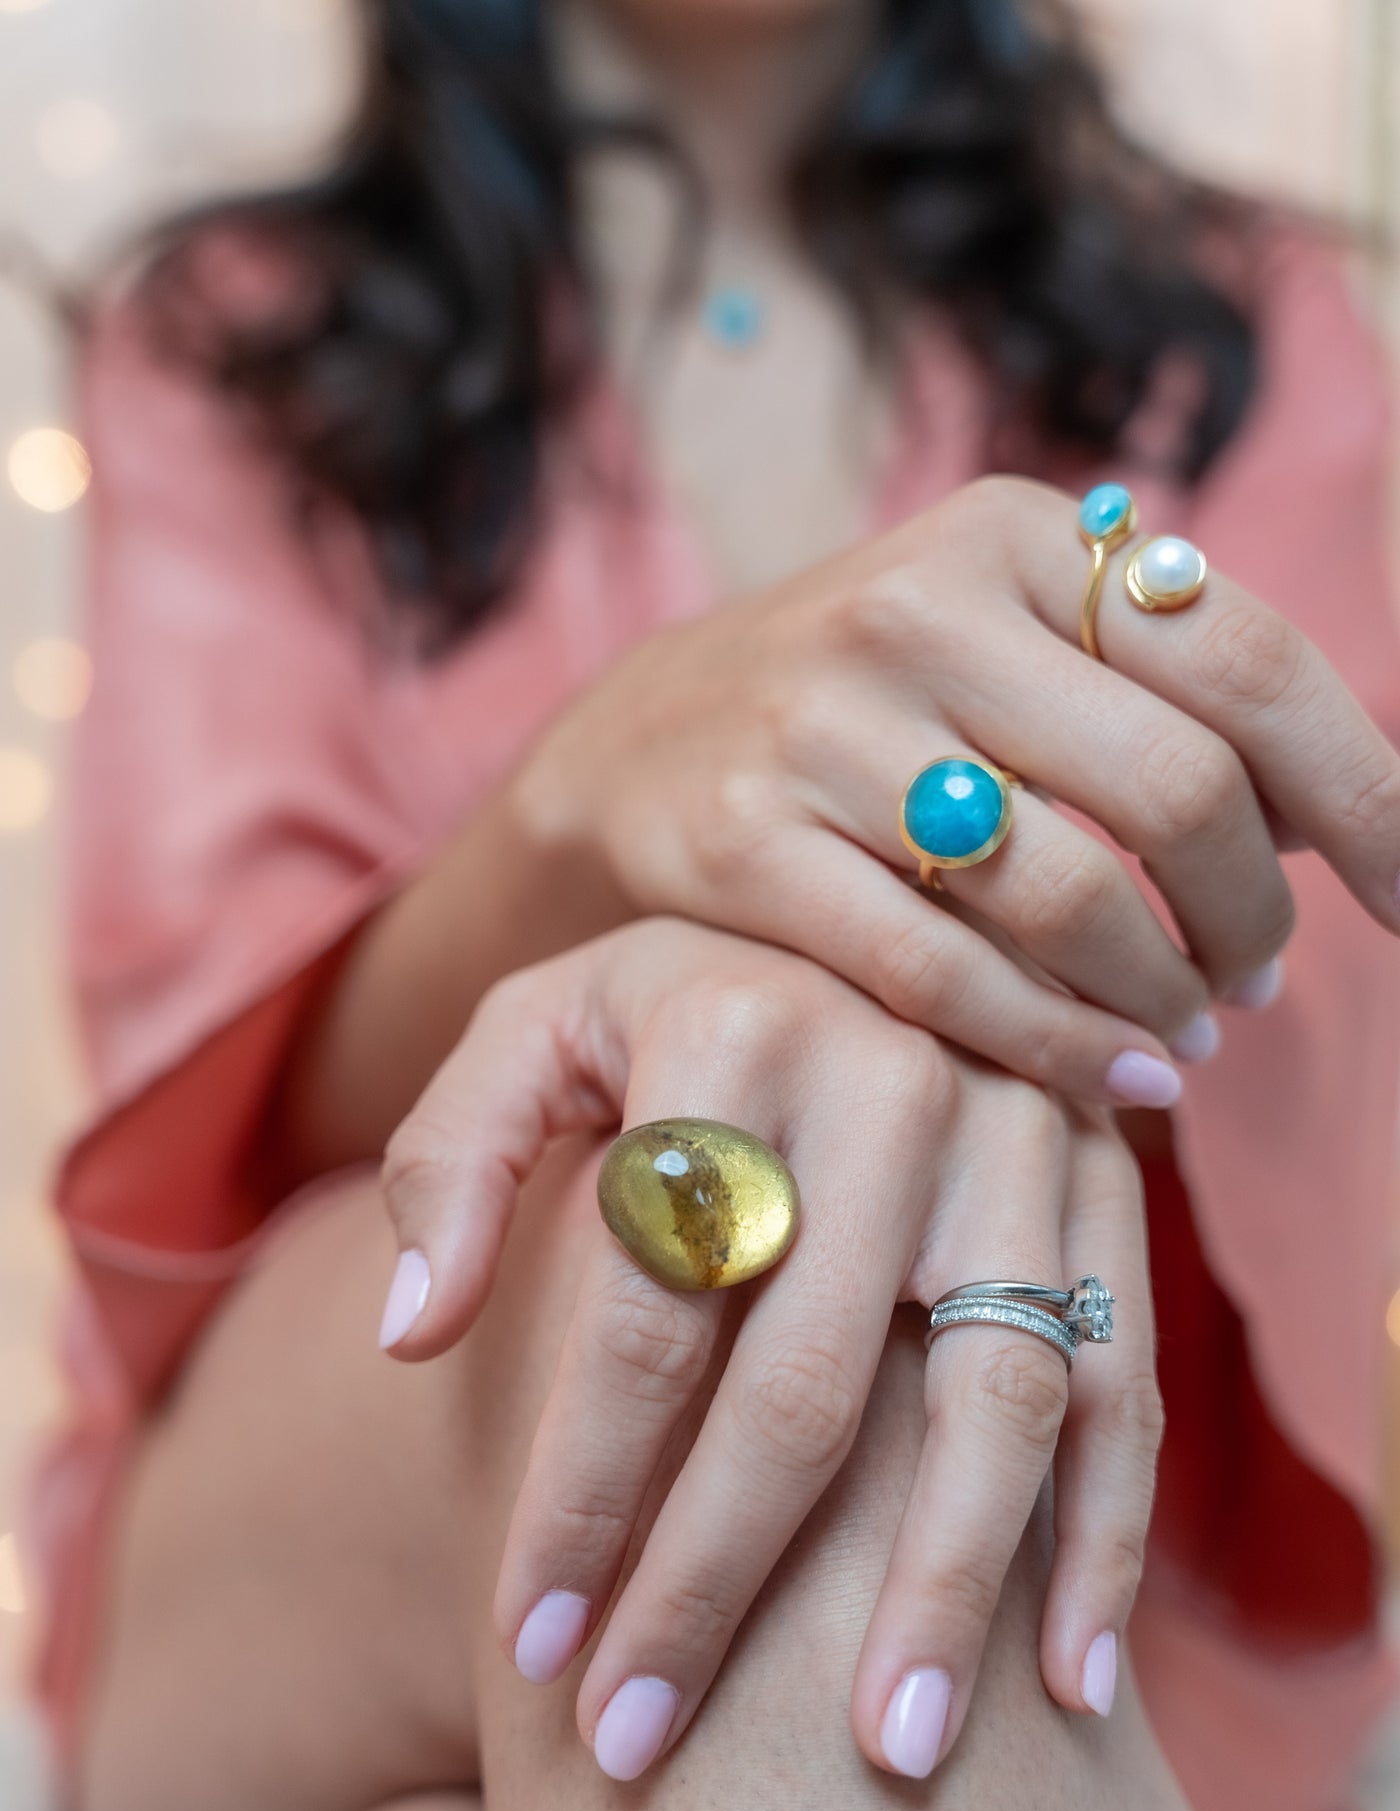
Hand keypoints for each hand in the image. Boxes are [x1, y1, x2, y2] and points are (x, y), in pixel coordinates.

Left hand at [380, 919, 1160, 1780]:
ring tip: (883, 1758)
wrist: (861, 909)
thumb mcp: (532, 1027)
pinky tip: (1061, 1685)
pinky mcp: (1110, 1188)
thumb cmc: (666, 1008)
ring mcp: (1021, 1137)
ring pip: (991, 1399)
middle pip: (802, 1384)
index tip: (527, 1646)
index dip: (579, 1493)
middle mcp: (893, 1076)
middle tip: (634, 1742)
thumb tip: (413, 1337)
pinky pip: (1122, 1382)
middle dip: (712, 1584)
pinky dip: (1102, 1536)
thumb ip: (452, 1160)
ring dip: (939, 1594)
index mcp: (728, 1030)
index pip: (640, 1310)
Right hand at [513, 476, 1399, 1103]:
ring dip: (1165, 995)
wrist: (633, 747)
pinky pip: (947, 977)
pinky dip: (1061, 1048)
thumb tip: (1335, 816)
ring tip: (1188, 1036)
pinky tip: (1118, 1078)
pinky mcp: (741, 843)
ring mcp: (819, 728)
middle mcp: (918, 608)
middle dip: (1255, 914)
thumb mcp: (1003, 643)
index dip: (1363, 796)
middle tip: (1258, 978)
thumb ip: (1155, 696)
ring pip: (1067, 894)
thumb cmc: (871, 714)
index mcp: (1014, 536)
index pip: (1246, 661)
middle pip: (1178, 785)